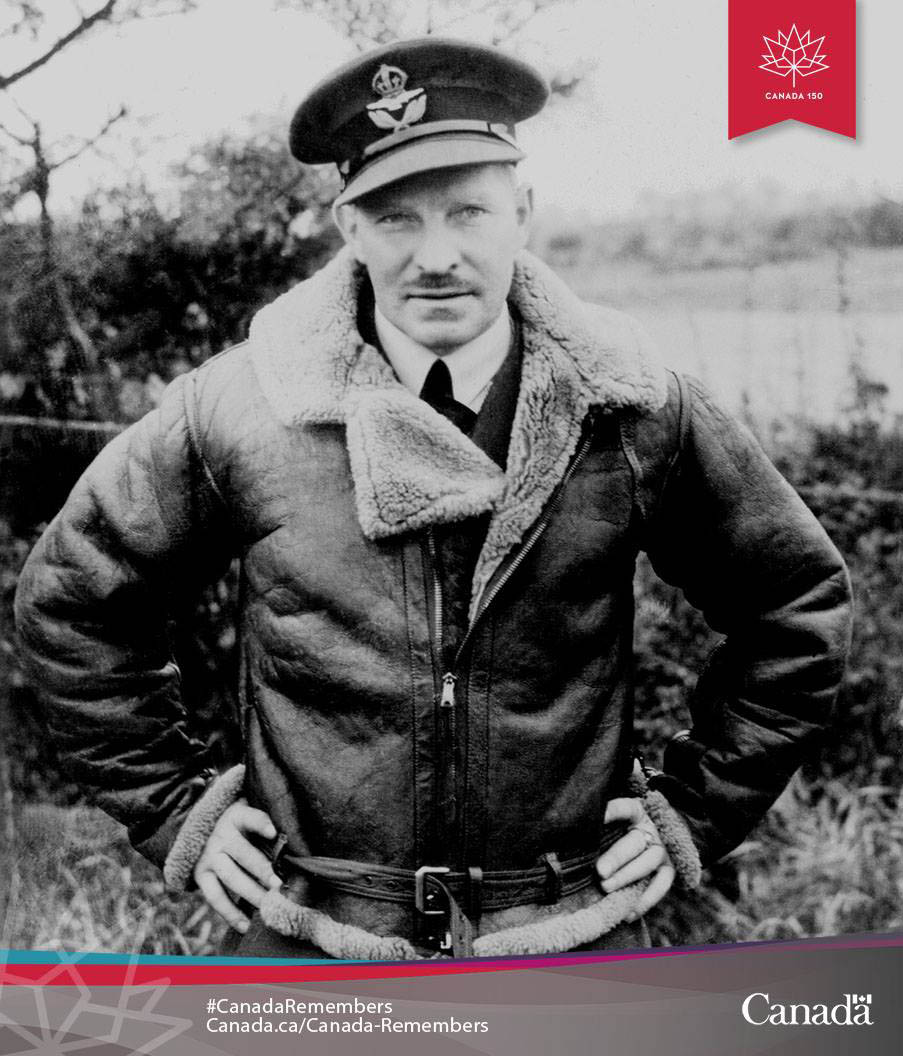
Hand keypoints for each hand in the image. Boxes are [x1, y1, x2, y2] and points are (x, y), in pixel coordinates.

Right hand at [193, 799, 282, 932]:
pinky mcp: (200, 875)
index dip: (260, 824)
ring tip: (269, 905)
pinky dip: (231, 913)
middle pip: (242, 853)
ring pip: (231, 877)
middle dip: (262, 869)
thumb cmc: (240, 825)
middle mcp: (220, 836)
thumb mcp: (249, 816)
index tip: (274, 833)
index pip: (249, 817)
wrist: (202, 829)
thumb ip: (265, 830)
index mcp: (236, 816)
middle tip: (278, 884)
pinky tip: (247, 925)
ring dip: (251, 893)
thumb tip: (293, 851)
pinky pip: (215, 897)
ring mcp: (209, 857)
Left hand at [596, 797, 674, 921]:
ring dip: (626, 877)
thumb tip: (571, 830)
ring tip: (605, 887)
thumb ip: (598, 825)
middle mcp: (651, 831)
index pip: (625, 808)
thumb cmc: (620, 829)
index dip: (613, 811)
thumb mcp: (613, 821)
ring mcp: (661, 851)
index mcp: (636, 812)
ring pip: (646, 864)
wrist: (650, 836)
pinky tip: (626, 913)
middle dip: (616, 858)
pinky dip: (644, 901)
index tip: (598, 816)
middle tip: (599, 871)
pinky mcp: (668, 870)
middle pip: (634, 843)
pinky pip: (660, 886)